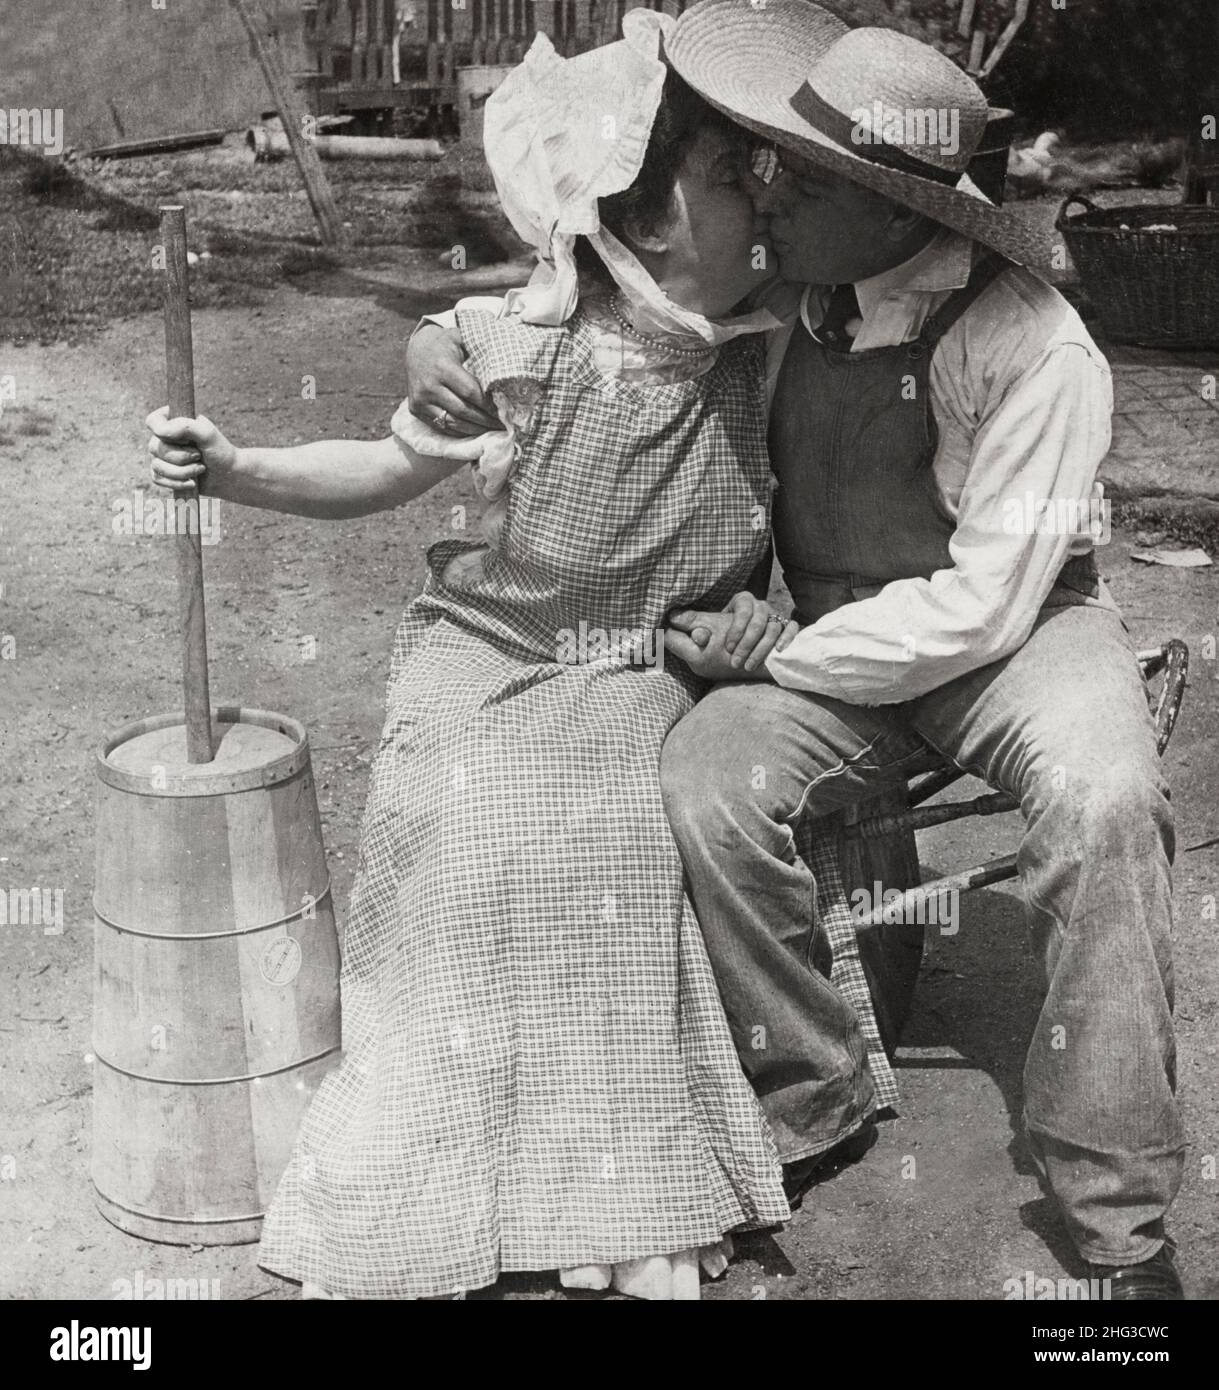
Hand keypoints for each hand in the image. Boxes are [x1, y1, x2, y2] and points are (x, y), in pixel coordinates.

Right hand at [146, 407, 237, 493]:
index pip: (153, 422)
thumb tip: (159, 432)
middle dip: (180, 457)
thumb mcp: (207, 434)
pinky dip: (176, 483)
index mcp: (173, 422)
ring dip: (181, 472)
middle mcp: (163, 438)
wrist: (228, 476)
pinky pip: (158, 479)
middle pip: (155, 447)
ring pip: (156, 466)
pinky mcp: (164, 474)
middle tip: (199, 456)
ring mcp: (161, 456)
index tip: (187, 439)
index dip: (165, 433)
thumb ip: (185, 426)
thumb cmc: (219, 452)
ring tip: (201, 470)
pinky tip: (192, 483)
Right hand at [405, 323, 500, 437]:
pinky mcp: (415, 410)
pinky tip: (476, 430)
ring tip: (493, 430)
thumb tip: (508, 372)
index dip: (489, 405)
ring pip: (453, 423)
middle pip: (463, 411)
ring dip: (475, 430)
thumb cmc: (447, 344)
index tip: (505, 411)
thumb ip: (481, 353)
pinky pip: (442, 427)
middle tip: (504, 425)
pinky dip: (461, 431)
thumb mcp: (462, 340)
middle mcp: (428, 385)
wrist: (417, 349)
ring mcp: (420, 400)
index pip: (471, 392)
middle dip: (486, 421)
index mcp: (442, 367)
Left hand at [664, 603, 798, 680]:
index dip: (735, 628)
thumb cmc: (731, 642)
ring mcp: (776, 618)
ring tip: (745, 666)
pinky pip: (792, 629)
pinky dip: (785, 640)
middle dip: (745, 642)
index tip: (722, 644)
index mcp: (742, 602)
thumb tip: (672, 616)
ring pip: (772, 627)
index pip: (743, 607)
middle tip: (733, 660)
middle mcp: (761, 607)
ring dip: (759, 649)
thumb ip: (692, 623)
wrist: (762, 655)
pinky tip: (776, 652)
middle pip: (758, 620)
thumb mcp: (709, 631)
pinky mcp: (788, 630)